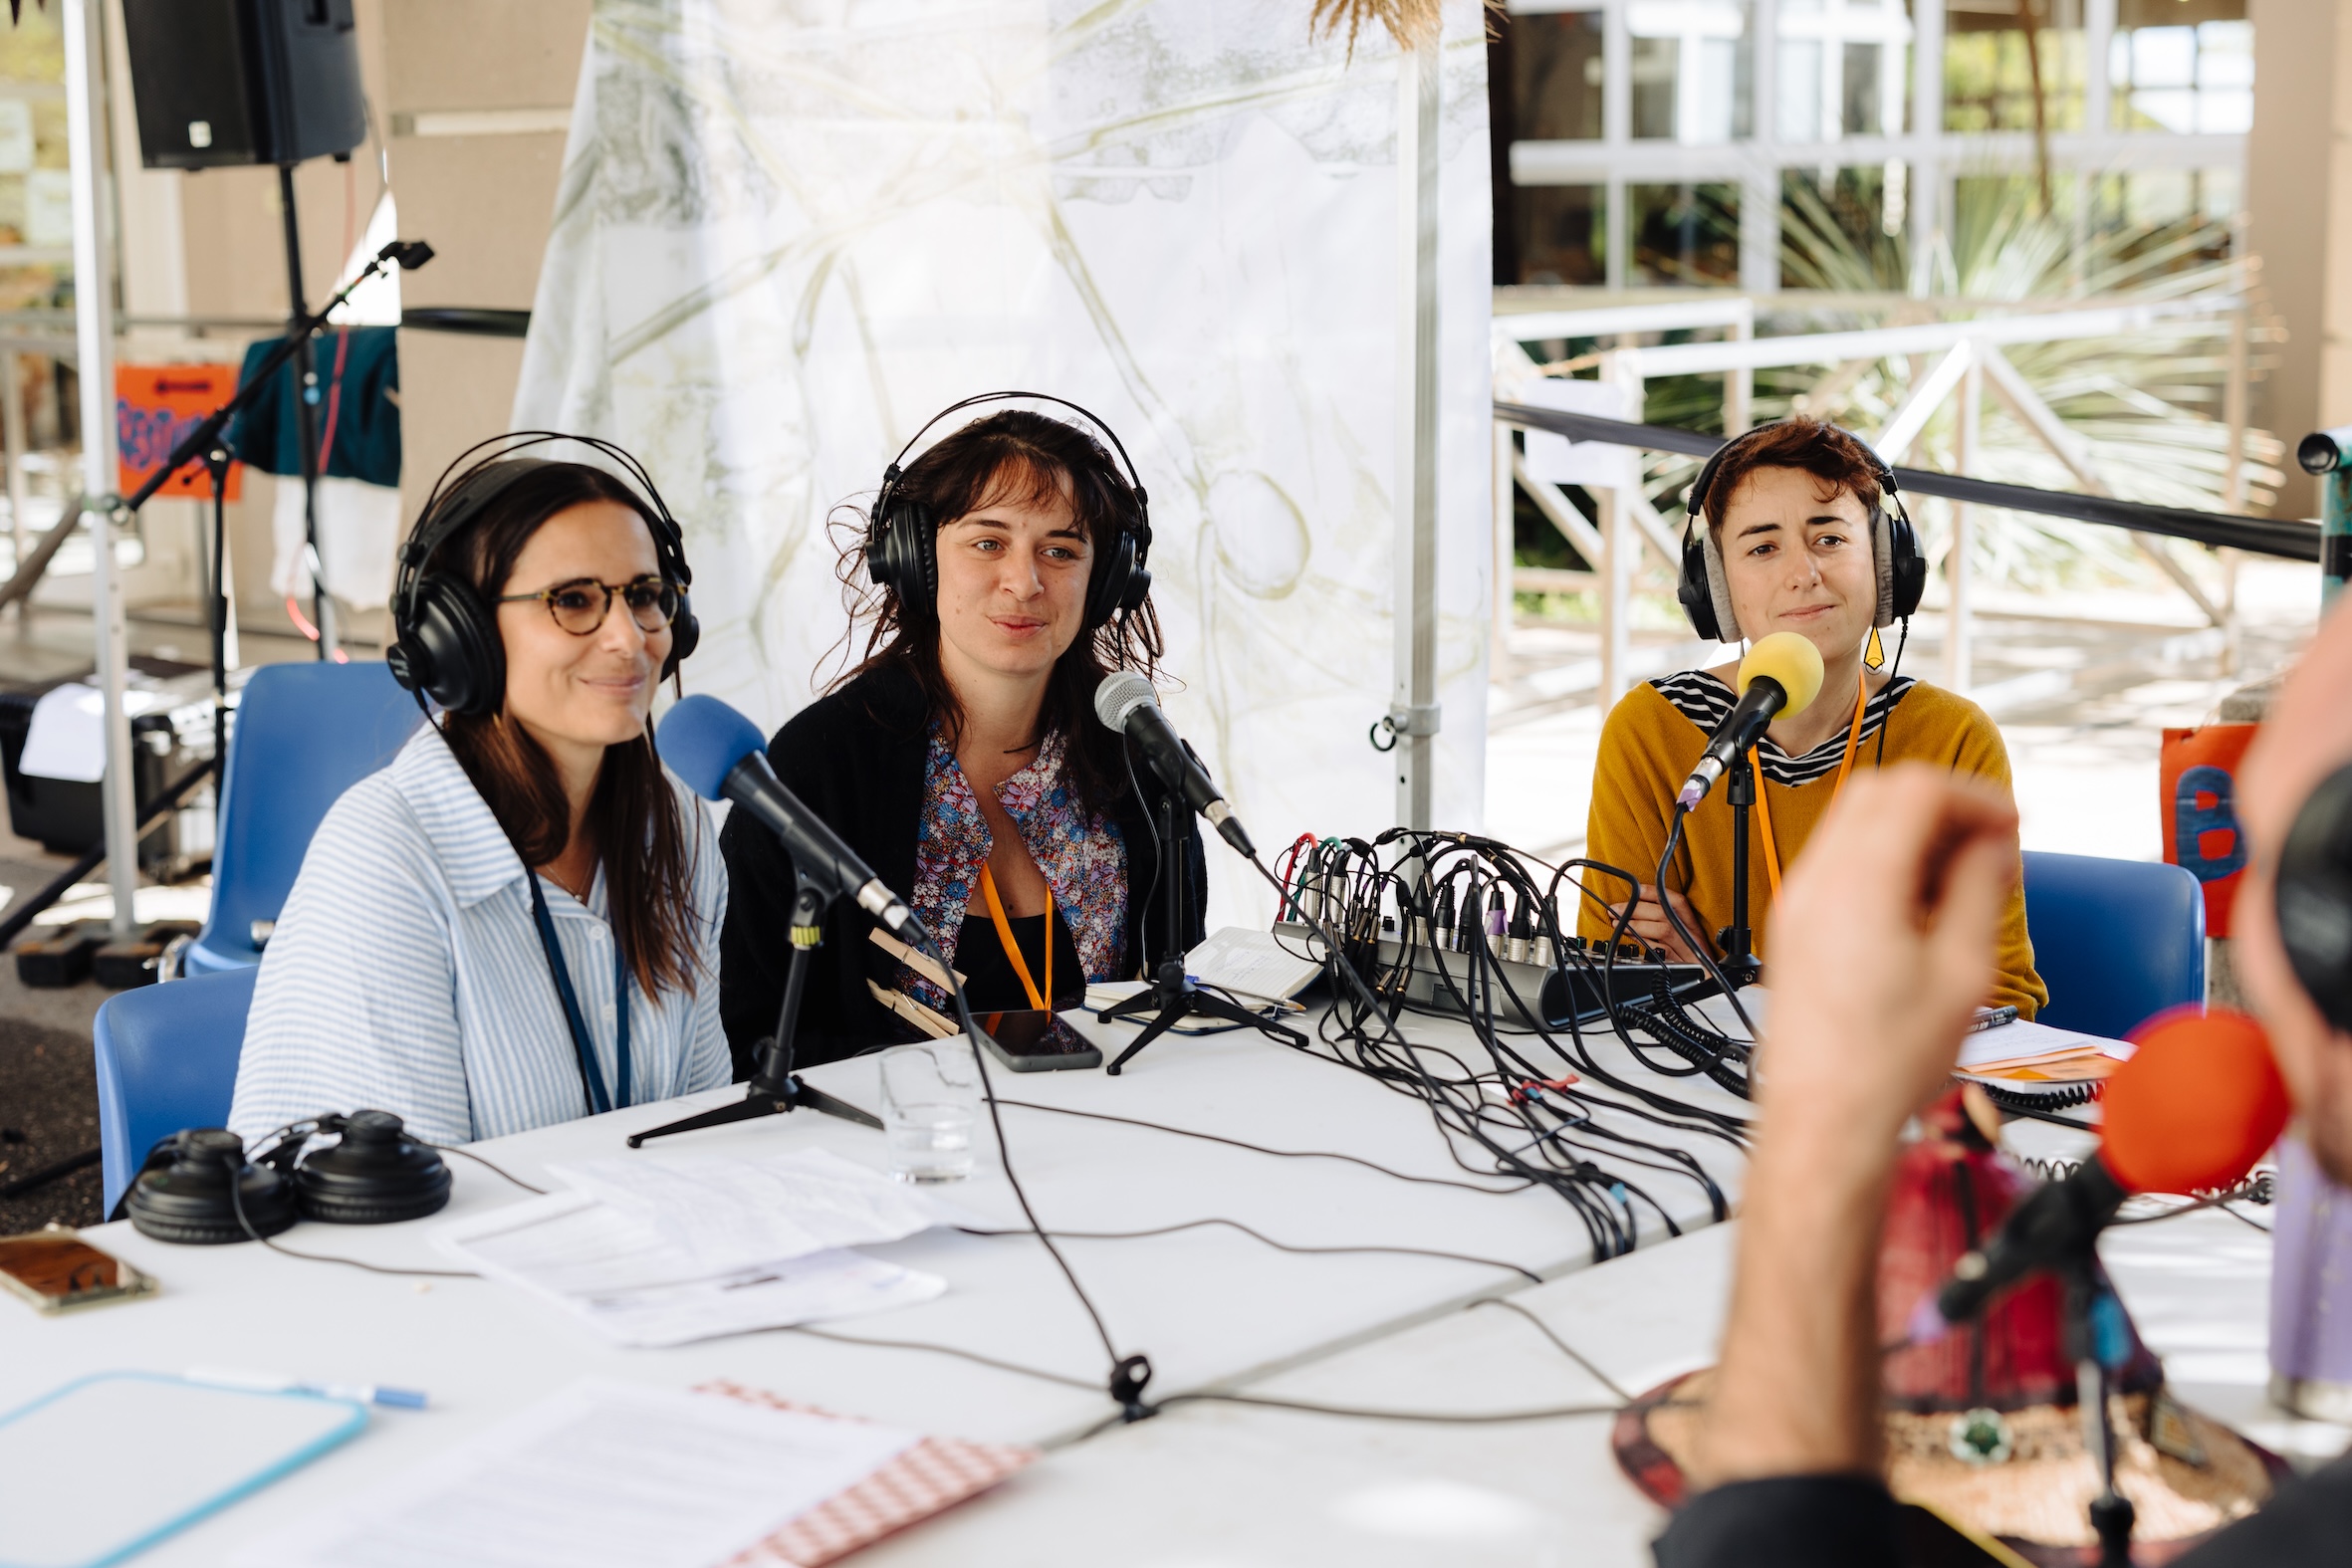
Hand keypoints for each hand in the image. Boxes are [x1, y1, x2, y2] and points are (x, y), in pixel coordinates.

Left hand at [1604, 882, 1708, 964]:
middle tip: (1616, 909)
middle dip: (1637, 908)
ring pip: (1664, 930)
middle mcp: (1691, 934)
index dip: (1655, 892)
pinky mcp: (1684, 965)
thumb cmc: (1694, 959)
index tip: (1634, 889)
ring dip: (1638, 925)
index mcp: (1691, 924)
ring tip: (1619, 924)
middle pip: (1665, 913)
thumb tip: (1635, 914)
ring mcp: (1688, 949)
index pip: (1676, 900)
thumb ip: (1664, 926)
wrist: (1710, 983)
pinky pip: (1663, 951)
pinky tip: (1633, 940)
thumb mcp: (1683, 939)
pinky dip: (1646, 944)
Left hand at [1698, 765, 2018, 1487]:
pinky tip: (1924, 907)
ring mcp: (1797, 906)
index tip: (2010, 822)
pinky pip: (1841, 867)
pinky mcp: (1794, 932)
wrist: (1823, 1121)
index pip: (1915, 790)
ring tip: (1965, 880)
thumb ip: (1979, 890)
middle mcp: (1815, 884)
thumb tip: (1992, 846)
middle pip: (1878, 794)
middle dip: (1942, 805)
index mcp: (1857, 882)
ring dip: (1913, 832)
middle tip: (1991, 843)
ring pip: (1856, 827)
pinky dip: (1886, 864)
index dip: (1973, 795)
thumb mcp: (1962, 970)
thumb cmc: (1882, 1065)